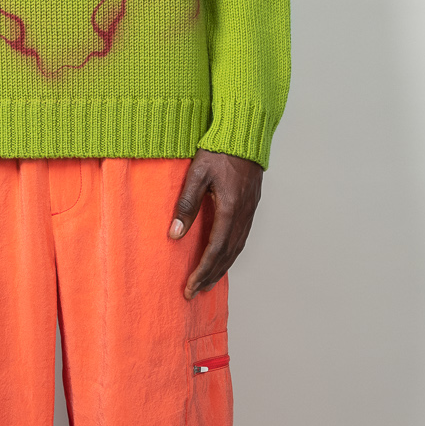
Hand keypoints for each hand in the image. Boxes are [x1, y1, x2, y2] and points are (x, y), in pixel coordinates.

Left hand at [169, 149, 263, 299]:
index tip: (190, 287)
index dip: (202, 271)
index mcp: (230, 209)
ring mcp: (250, 212)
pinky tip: (222, 259)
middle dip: (210, 276)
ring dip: (221, 268)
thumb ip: (186, 206)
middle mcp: (243, 215)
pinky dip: (230, 255)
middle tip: (195, 292)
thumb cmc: (219, 150)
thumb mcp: (197, 175)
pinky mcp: (250, 207)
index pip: (215, 249)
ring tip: (207, 282)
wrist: (245, 134)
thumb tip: (174, 235)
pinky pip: (241, 239)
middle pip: (227, 255)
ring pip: (237, 249)